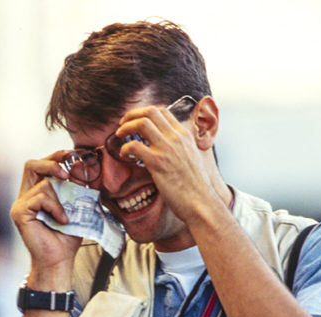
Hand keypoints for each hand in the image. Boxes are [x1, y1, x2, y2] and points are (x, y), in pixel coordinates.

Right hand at [10, 152, 82, 280]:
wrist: (59, 260)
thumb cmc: (67, 236)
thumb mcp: (76, 206)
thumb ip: (77, 187)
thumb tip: (81, 166)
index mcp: (36, 192)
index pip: (40, 165)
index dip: (56, 156)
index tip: (73, 155)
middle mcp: (25, 196)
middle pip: (31, 164)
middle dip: (52, 163)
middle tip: (67, 175)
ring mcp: (20, 204)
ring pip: (42, 183)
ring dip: (60, 199)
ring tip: (67, 216)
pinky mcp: (19, 213)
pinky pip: (40, 197)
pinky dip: (55, 207)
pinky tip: (62, 220)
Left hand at [114, 99, 224, 222]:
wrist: (200, 201)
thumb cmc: (196, 186)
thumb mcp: (192, 158)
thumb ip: (180, 148)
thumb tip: (168, 148)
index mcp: (184, 135)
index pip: (162, 110)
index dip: (145, 112)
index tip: (136, 120)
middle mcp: (176, 138)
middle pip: (150, 112)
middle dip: (132, 115)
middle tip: (123, 124)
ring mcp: (167, 149)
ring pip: (141, 124)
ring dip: (126, 127)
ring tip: (119, 135)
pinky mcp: (157, 163)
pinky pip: (134, 146)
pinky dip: (125, 148)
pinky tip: (124, 155)